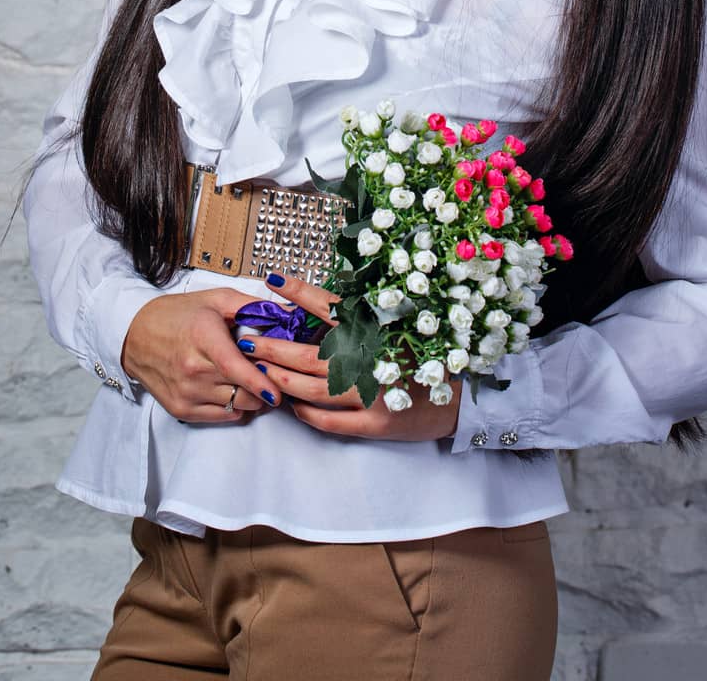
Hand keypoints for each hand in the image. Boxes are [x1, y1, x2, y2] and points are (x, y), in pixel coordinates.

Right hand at [121, 288, 283, 423]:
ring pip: (236, 406)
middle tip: (271, 373)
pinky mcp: (181, 409)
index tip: (277, 392)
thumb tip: (288, 313)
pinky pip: (222, 416)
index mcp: (202, 337)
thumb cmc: (177, 315)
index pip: (235, 368)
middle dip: (264, 385)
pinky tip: (232, 388)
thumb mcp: (216, 299)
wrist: (135, 335)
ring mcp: (186, 392)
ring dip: (251, 396)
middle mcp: (192, 369)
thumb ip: (252, 306)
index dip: (259, 382)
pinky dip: (234, 406)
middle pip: (242, 391)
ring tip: (252, 379)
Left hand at [251, 274, 463, 441]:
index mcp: (378, 329)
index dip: (299, 293)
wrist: (460, 399)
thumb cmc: (426, 355)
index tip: (271, 281)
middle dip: (273, 347)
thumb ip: (364, 315)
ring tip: (259, 371)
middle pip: (309, 355)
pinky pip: (330, 421)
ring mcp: (372, 395)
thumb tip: (324, 299)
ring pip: (313, 390)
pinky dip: (307, 413)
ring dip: (281, 380)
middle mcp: (372, 361)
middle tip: (246, 339)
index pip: (330, 307)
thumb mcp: (398, 325)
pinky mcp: (375, 424)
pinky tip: (292, 406)